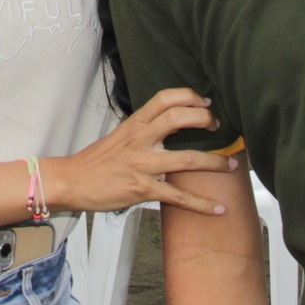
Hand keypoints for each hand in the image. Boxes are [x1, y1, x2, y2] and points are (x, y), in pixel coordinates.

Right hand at [47, 88, 238, 217]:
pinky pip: (179, 197)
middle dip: (205, 119)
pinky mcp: (143, 190)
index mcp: (134, 124)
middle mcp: (140, 140)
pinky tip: (218, 208)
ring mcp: (142, 165)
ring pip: (187, 159)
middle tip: (219, 127)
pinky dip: (202, 204)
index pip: (164, 98)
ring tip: (232, 166)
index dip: (189, 96)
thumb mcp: (119, 136)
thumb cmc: (95, 161)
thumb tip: (169, 125)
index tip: (207, 101)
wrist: (72, 182)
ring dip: (215, 163)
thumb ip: (144, 130)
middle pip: (178, 118)